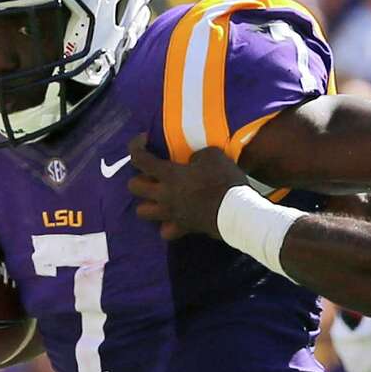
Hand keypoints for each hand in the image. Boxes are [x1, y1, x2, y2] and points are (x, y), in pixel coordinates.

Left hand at [127, 134, 251, 239]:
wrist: (237, 211)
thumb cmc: (224, 180)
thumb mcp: (213, 155)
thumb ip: (195, 155)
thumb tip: (191, 161)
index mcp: (169, 174)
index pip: (140, 158)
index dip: (136, 146)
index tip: (144, 140)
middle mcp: (164, 195)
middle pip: (133, 186)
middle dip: (139, 177)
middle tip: (153, 174)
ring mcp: (171, 214)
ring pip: (142, 211)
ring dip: (148, 202)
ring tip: (160, 197)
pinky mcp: (182, 228)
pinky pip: (165, 231)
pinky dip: (166, 224)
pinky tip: (174, 218)